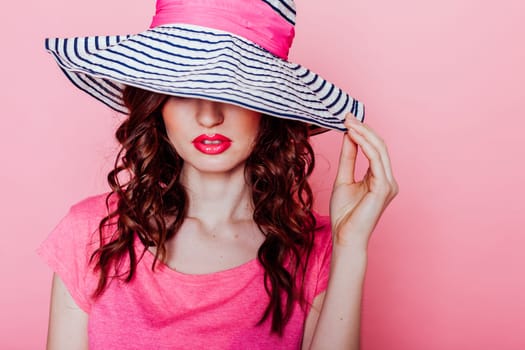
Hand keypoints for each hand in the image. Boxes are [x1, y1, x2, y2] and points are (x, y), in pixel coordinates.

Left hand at [329, 115, 397, 248]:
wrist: (345, 236)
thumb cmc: (345, 213)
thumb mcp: (344, 179)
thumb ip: (348, 158)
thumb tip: (348, 136)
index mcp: (380, 179)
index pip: (375, 149)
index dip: (363, 133)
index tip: (347, 120)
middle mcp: (388, 180)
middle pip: (379, 146)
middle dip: (363, 129)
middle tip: (347, 116)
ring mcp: (388, 184)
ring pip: (379, 150)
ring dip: (363, 133)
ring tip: (348, 122)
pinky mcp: (384, 188)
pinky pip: (375, 160)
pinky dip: (364, 145)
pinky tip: (353, 135)